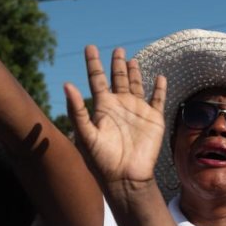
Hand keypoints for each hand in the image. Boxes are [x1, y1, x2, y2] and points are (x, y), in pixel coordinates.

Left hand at [65, 46, 166, 188]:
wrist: (126, 178)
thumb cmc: (102, 160)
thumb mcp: (85, 135)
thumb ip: (77, 111)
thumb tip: (66, 84)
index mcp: (102, 107)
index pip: (96, 79)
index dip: (93, 63)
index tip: (90, 47)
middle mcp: (119, 106)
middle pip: (117, 79)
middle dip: (116, 64)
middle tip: (117, 49)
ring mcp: (137, 111)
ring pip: (136, 86)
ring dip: (134, 73)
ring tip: (132, 60)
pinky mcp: (154, 119)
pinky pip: (158, 99)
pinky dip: (159, 88)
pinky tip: (160, 78)